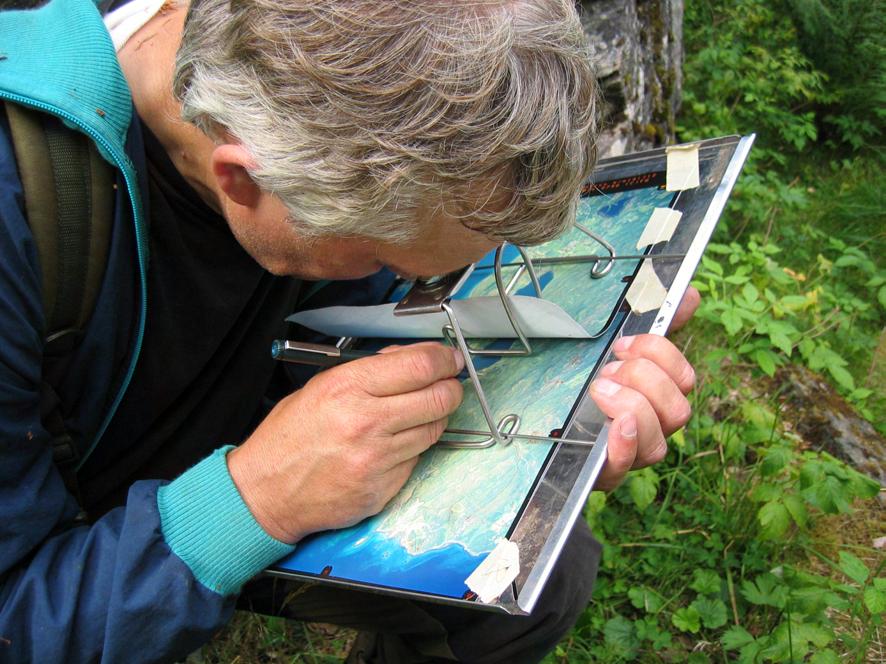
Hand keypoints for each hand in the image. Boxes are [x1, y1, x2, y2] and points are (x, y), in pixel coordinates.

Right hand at [228, 342, 463, 542]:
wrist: (267, 492)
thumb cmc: (291, 436)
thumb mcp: (322, 385)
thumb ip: (370, 371)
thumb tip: (413, 359)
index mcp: (348, 387)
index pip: (419, 366)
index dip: (443, 359)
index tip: (449, 359)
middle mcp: (366, 421)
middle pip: (438, 397)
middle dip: (451, 387)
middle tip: (449, 383)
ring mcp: (377, 458)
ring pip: (435, 429)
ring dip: (435, 417)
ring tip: (420, 411)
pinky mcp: (384, 488)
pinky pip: (417, 459)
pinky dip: (414, 447)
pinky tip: (396, 442)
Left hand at [590, 289, 699, 489]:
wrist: (542, 429)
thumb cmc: (587, 388)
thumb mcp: (614, 354)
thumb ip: (651, 325)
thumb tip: (690, 294)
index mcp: (659, 399)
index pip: (685, 379)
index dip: (660, 356)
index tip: (622, 344)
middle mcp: (652, 430)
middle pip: (678, 410)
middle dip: (643, 379)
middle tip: (607, 369)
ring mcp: (630, 455)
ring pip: (658, 442)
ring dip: (630, 406)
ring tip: (598, 390)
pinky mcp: (602, 473)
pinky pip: (623, 468)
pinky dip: (623, 445)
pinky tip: (612, 425)